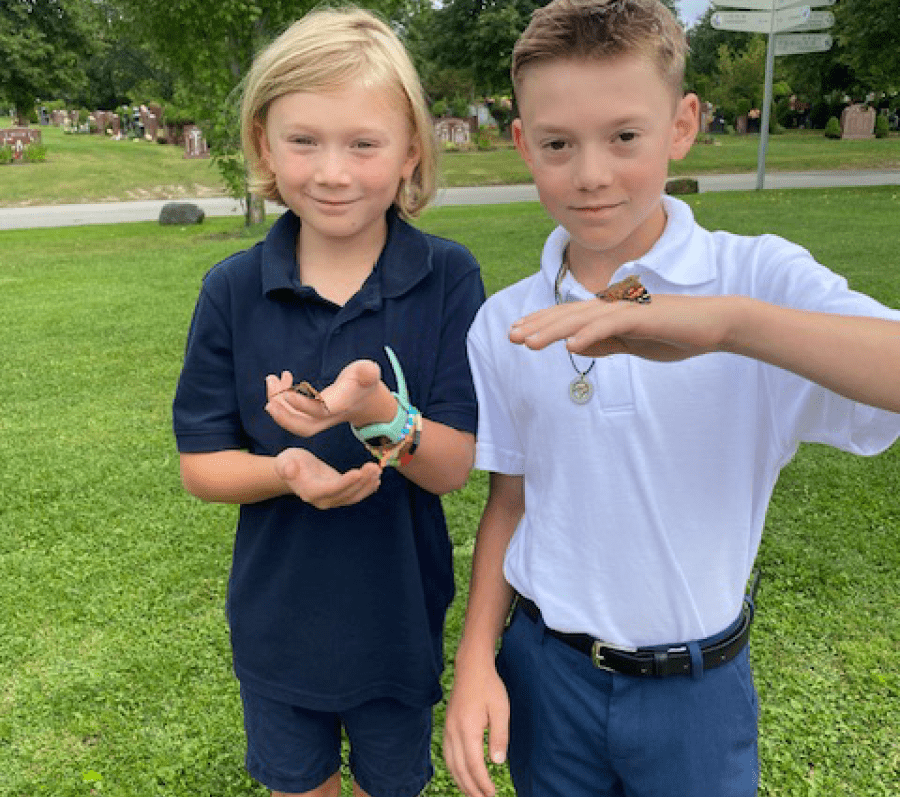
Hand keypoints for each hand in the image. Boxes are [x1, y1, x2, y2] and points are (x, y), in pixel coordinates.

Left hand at [265, 359, 386, 436]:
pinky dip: (280, 400)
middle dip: (285, 418)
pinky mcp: (310, 416)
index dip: (303, 404)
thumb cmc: (364, 381)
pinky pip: (292, 414)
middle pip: (305, 427)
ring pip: (295, 420)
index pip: (321, 410)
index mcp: (341, 405)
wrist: (366, 400)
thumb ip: (368, 372)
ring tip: (271, 379)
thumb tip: (369, 370)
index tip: (286, 394)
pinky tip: (280, 380)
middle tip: (269, 403)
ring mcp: (318, 419)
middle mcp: (329, 416)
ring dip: (278, 404)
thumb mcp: (368, 373)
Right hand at [274, 447, 381, 508]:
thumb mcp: (284, 460)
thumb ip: (286, 466)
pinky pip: (356, 495)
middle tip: (373, 467)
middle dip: (362, 481)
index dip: (346, 482)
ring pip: (354, 496)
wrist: (293, 470)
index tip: (358, 472)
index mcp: (310, 492)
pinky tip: (377, 479)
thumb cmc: (289, 462)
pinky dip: (368, 488)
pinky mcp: (340, 495)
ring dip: (368, 484)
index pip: (331, 489)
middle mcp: (323, 500)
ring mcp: (333, 500)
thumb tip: (288, 470)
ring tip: (377, 469)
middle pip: (346, 494)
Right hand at [444, 658, 509, 796]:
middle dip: (471, 788)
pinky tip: (462, 774)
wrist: (471, 667)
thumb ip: (500, 737)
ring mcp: (447, 728)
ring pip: (450, 763)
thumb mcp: (501, 710)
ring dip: (461, 781)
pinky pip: (447, 754)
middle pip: (459, 768)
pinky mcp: (447, 726)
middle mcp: (453, 731)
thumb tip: (497, 762)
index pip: (473, 764)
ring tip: (473, 793)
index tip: (492, 794)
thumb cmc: (489, 687)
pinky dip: (454, 768)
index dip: (482, 782)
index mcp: (467, 728)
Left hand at [509, 294, 730, 361]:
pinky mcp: (643, 317)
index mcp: (610, 313)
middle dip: (537, 325)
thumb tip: (573, 347)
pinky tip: (570, 346)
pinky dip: (589, 335)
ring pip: (582, 319)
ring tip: (529, 343)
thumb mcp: (633, 345)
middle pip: (568, 315)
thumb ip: (605, 344)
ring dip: (553, 330)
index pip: (569, 317)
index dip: (542, 323)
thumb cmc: (674, 334)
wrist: (714, 325)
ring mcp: (628, 309)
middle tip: (511, 336)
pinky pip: (610, 326)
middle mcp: (613, 306)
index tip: (519, 333)